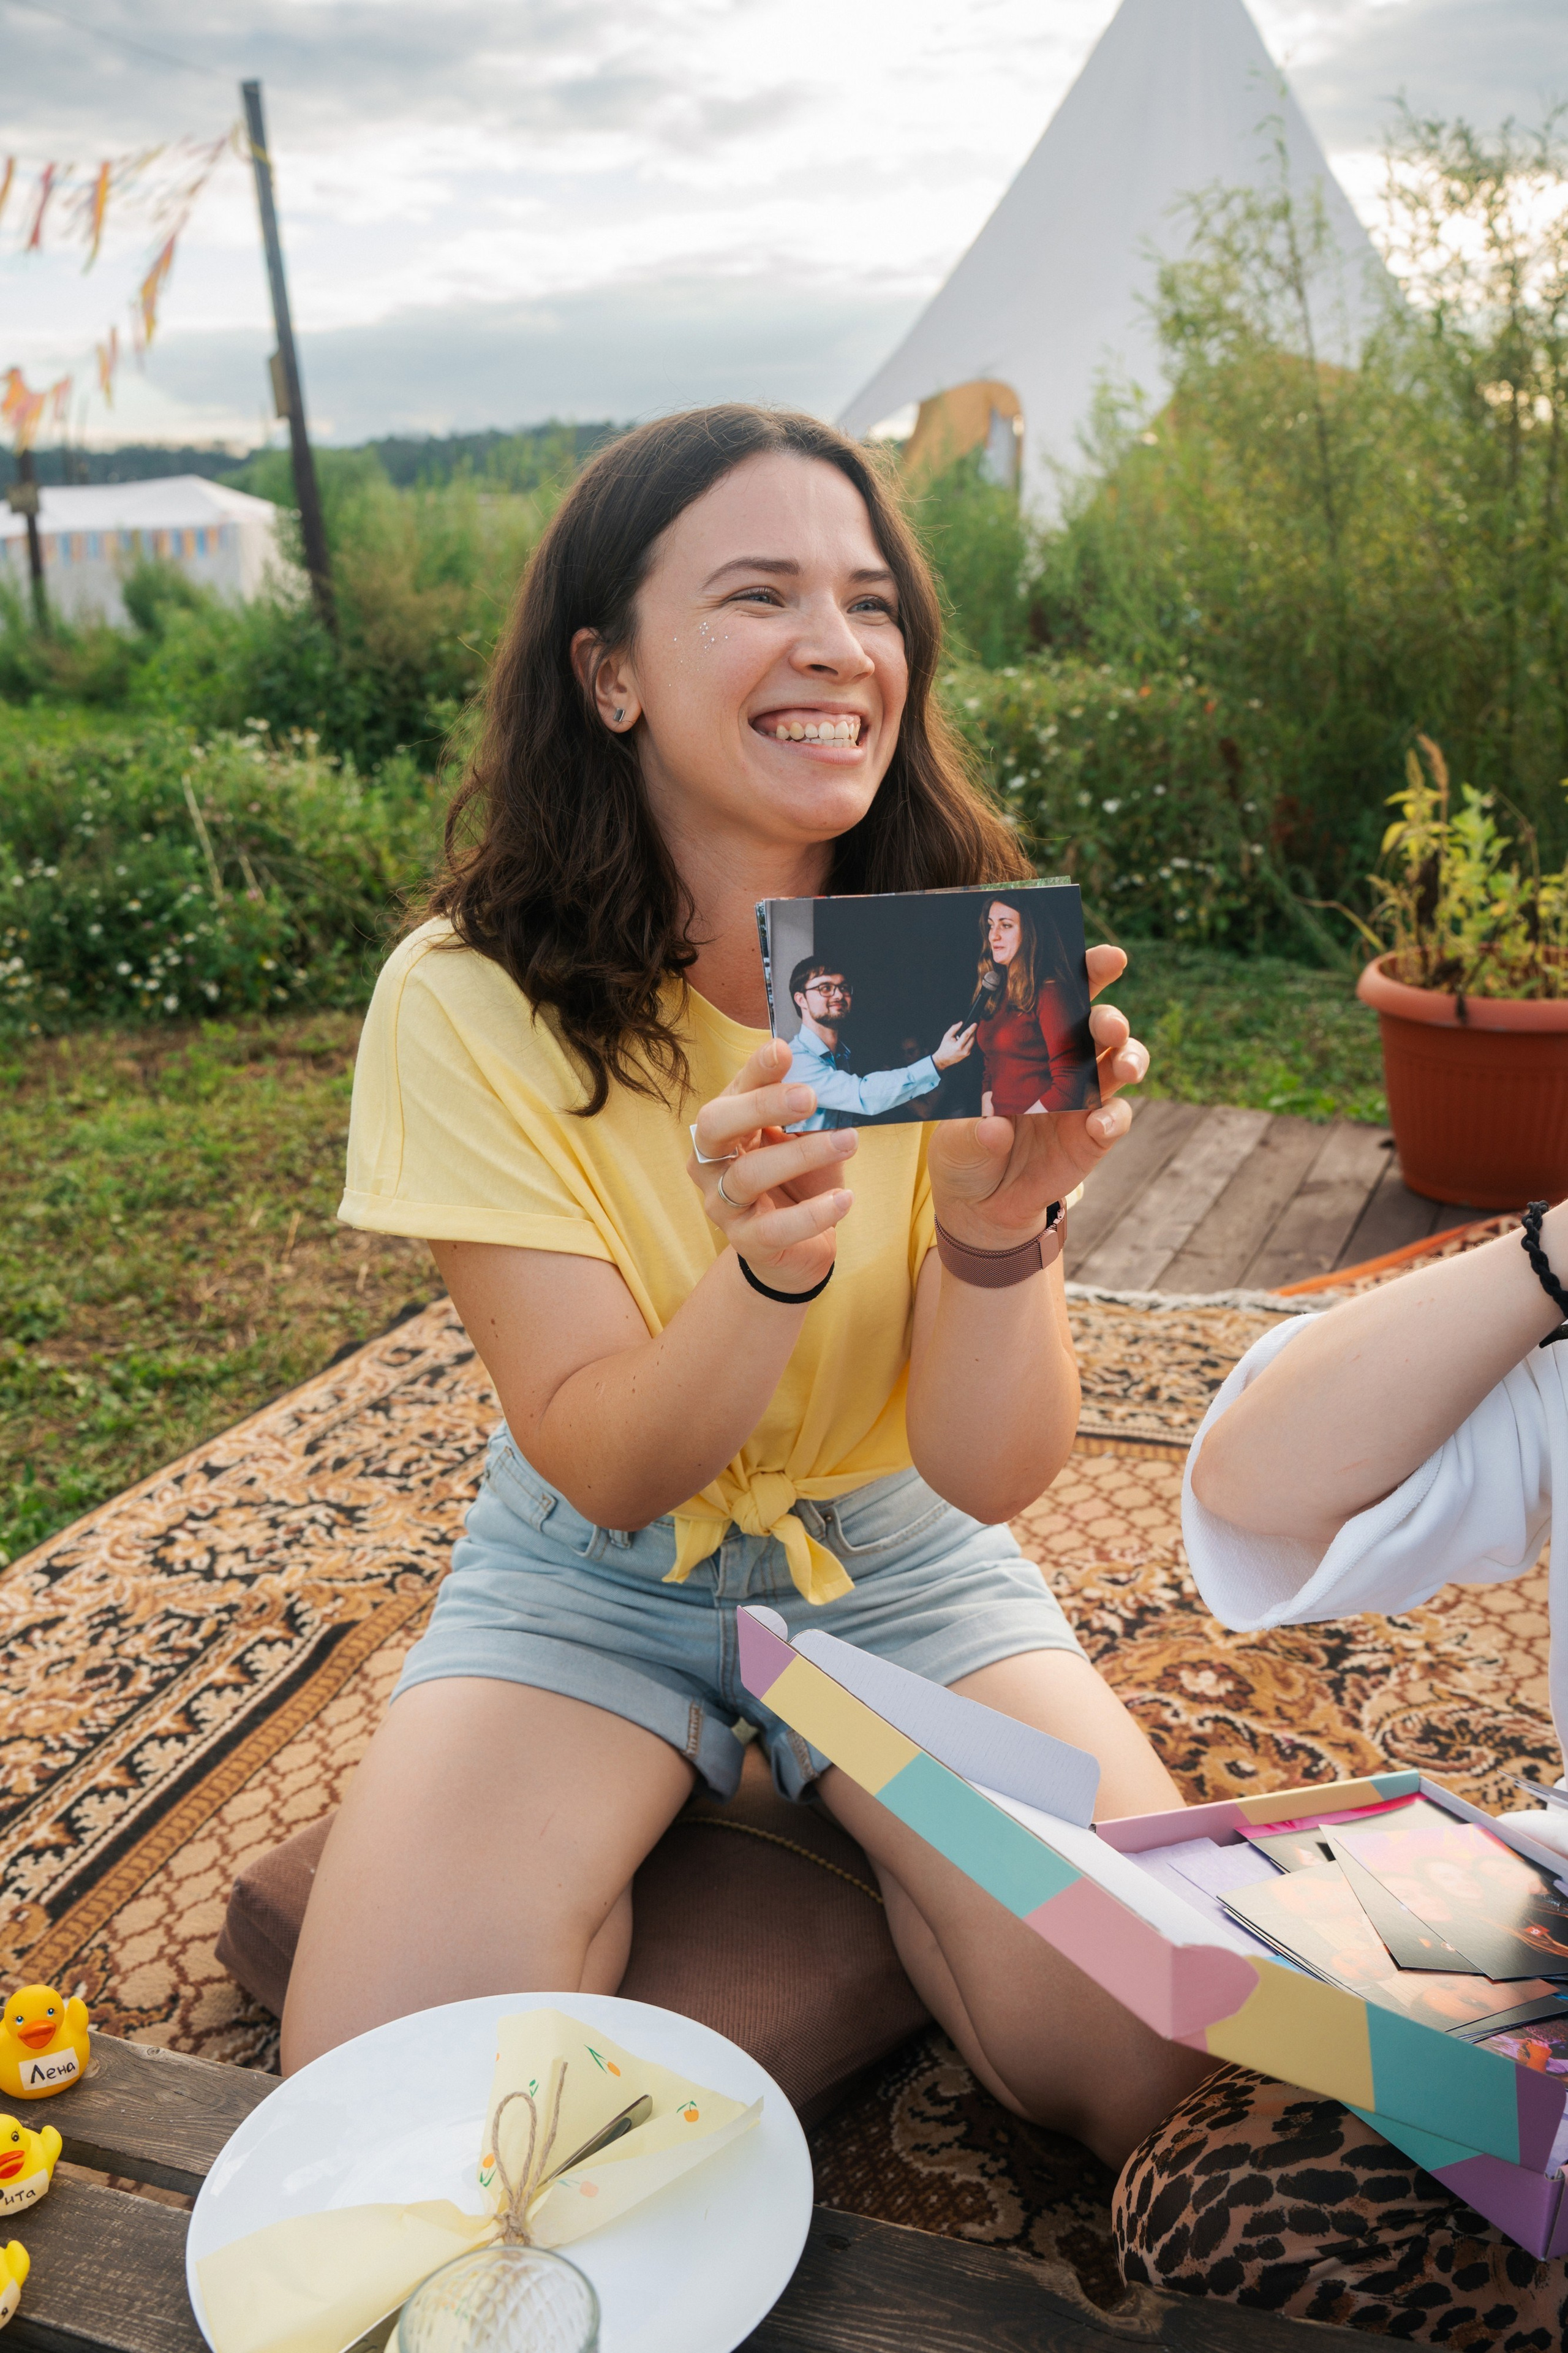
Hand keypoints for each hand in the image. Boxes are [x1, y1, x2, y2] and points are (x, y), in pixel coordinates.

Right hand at [686, 1040, 856, 1294]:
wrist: (795, 1249)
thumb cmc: (797, 1182)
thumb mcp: (800, 1141)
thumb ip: (802, 1113)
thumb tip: (825, 1077)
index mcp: (724, 1128)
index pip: (733, 1091)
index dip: (756, 1071)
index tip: (784, 1051)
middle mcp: (711, 1163)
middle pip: (717, 1126)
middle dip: (761, 1106)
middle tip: (808, 1096)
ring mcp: (722, 1205)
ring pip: (749, 1175)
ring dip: (802, 1155)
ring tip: (848, 1142)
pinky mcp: (747, 1242)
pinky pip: (775, 1227)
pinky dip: (813, 1213)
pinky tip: (845, 1199)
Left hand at [929, 944, 1146, 1248]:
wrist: (982, 1204)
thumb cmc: (966, 1152)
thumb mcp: (954, 1141)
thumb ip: (972, 1135)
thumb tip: (995, 1129)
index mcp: (1028, 1044)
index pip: (1061, 998)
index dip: (1087, 974)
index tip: (1108, 958)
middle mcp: (1063, 1063)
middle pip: (1100, 1027)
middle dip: (1111, 1019)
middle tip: (1108, 1027)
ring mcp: (1083, 1100)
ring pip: (1120, 1065)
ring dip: (1129, 1059)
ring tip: (1123, 1067)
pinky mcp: (1093, 1136)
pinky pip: (1114, 1119)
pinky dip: (1113, 1118)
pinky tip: (1099, 1123)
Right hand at [932, 1021, 977, 1071]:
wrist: (944, 1059)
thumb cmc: (944, 1047)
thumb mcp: (947, 1036)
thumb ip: (954, 1028)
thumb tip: (961, 1023)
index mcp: (958, 1046)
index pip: (966, 1035)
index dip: (971, 1028)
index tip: (975, 1024)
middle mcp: (964, 1050)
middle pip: (972, 1038)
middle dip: (973, 1031)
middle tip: (972, 1026)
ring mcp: (967, 1053)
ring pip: (973, 1041)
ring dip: (972, 1035)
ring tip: (968, 1032)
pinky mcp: (968, 1054)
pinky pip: (972, 1045)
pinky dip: (970, 1040)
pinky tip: (966, 1038)